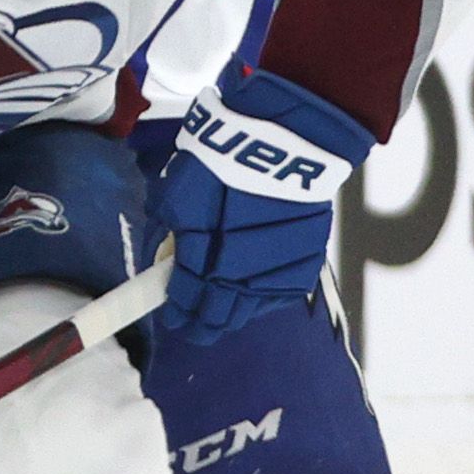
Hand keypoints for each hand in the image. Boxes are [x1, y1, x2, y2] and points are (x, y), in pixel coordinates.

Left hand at [149, 68, 371, 342]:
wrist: (282, 148)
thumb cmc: (220, 164)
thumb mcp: (177, 192)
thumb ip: (171, 227)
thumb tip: (170, 248)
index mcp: (199, 263)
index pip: (184, 300)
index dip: (176, 311)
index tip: (171, 316)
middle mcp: (235, 279)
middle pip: (217, 317)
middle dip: (202, 324)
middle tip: (195, 325)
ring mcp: (271, 277)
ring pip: (248, 312)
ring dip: (233, 314)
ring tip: (224, 313)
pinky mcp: (303, 268)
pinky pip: (277, 296)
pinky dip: (262, 298)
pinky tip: (254, 295)